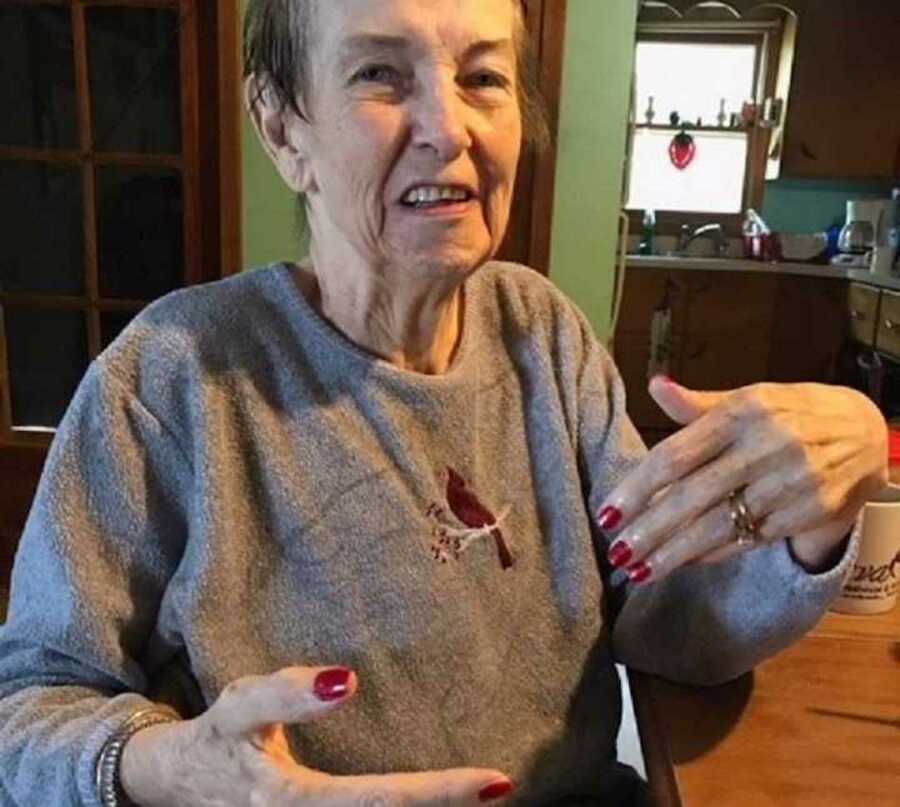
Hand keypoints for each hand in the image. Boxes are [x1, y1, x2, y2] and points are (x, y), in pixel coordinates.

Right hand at [121, 665, 513, 805]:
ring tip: (476, 796)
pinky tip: (427, 804)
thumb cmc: (215, 740)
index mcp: (291, 802)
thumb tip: (347, 682)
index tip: (497, 781)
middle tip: (499, 788)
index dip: (443, 793)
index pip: (383, 800)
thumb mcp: (240, 706)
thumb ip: (288, 693)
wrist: (173, 788)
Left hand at [597, 377, 887, 582]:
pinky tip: (681, 563)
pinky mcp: (807, 513)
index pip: (677, 455)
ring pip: (720, 525)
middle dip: (650, 529)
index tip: (607, 513)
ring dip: (674, 552)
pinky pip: (748, 540)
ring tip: (638, 569)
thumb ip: (697, 404)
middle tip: (616, 551)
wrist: (865, 434)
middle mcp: (766, 446)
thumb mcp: (748, 398)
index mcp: (742, 413)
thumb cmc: (790, 413)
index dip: (638, 488)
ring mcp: (790, 483)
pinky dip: (711, 554)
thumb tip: (655, 385)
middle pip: (693, 496)